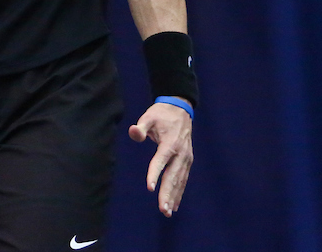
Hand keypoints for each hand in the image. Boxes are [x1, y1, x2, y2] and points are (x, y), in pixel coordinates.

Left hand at [128, 101, 192, 216]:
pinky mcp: (187, 162)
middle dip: (167, 193)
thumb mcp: (148, 116)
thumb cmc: (161, 114)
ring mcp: (186, 158)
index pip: (161, 160)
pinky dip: (179, 192)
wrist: (180, 109)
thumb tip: (134, 132)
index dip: (154, 173)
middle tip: (163, 209)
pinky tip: (174, 205)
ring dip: (174, 197)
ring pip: (179, 181)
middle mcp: (181, 153)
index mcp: (170, 142)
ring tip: (167, 212)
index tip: (150, 188)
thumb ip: (141, 127)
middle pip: (173, 176)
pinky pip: (183, 179)